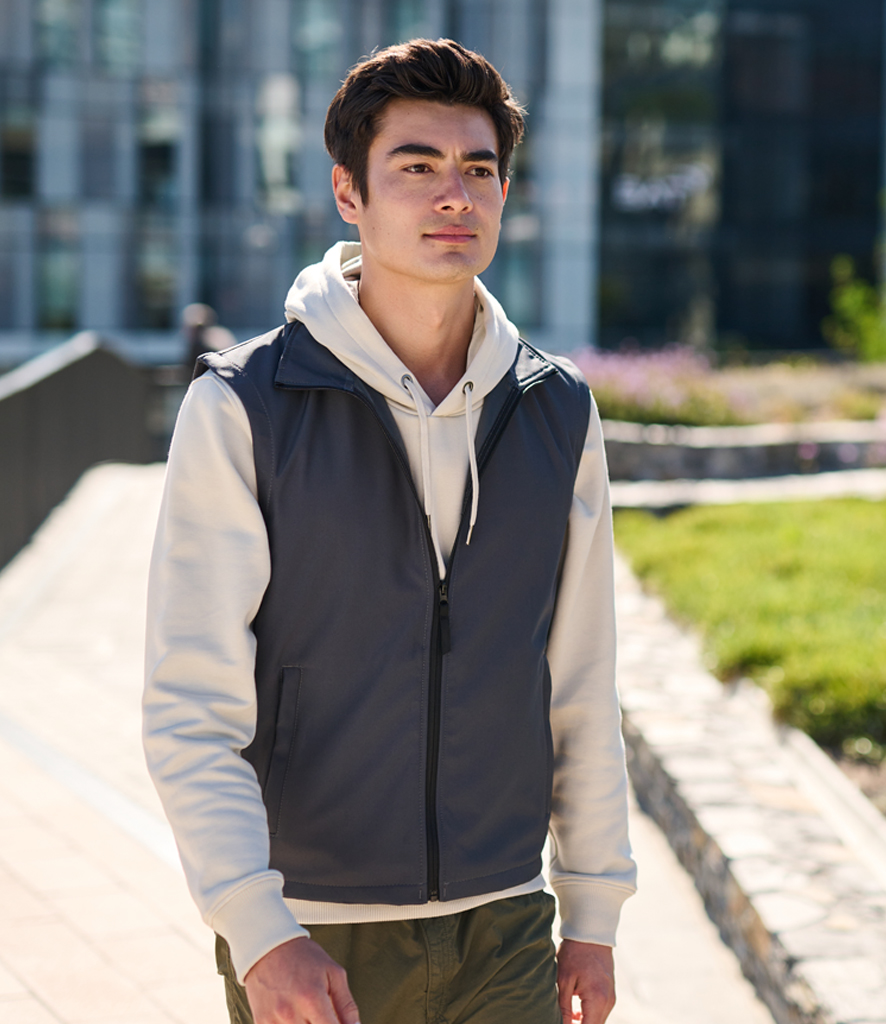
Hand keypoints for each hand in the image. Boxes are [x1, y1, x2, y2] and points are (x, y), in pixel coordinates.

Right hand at [244, 936, 359, 1023]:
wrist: (269, 947)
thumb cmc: (302, 957)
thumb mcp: (333, 973)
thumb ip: (346, 1005)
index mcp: (312, 999)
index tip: (336, 1023)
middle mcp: (291, 1013)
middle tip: (320, 1015)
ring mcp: (273, 1020)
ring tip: (307, 1014)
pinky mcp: (261, 1022)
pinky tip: (293, 1016)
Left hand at [556, 939, 615, 1023]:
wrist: (591, 933)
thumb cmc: (574, 953)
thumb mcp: (563, 980)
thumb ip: (563, 1008)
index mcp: (597, 999)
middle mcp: (608, 1002)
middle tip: (563, 1020)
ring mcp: (611, 998)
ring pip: (597, 1022)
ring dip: (584, 1023)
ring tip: (567, 1017)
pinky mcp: (610, 994)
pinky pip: (600, 1013)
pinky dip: (589, 1016)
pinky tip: (575, 1011)